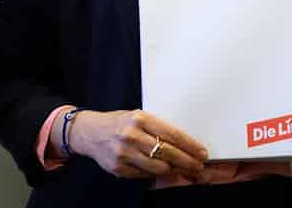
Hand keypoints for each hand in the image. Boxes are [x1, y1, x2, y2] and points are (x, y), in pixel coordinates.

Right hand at [69, 109, 207, 179]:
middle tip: (198, 166)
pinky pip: (144, 175)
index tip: (202, 152)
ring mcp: (124, 153)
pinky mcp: (118, 168)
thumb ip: (158, 129)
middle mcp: (132, 135)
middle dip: (187, 161)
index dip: (190, 145)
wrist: (89, 132)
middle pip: (168, 152)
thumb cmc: (119, 122)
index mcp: (140, 118)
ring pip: (158, 167)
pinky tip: (161, 169)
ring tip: (182, 168)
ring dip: (174, 169)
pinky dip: (155, 173)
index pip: (172, 133)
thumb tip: (184, 145)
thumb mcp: (138, 117)